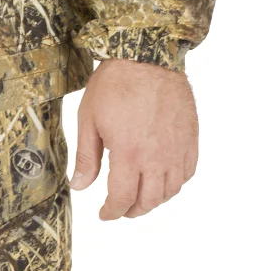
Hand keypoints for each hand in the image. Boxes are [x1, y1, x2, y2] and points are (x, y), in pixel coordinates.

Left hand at [70, 59, 197, 219]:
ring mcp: (177, 148)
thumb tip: (80, 186)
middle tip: (121, 209)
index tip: (104, 214)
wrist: (147, 56)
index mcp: (129, 154)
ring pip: (171, 190)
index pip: (122, 199)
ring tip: (141, 198)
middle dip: (132, 210)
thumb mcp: (89, 120)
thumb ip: (86, 157)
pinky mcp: (190, 138)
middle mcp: (157, 156)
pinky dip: (176, 183)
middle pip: (149, 200)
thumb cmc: (115, 84)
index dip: (112, 212)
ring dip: (155, 201)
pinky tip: (163, 179)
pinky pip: (187, 172)